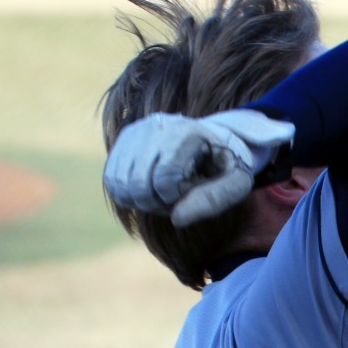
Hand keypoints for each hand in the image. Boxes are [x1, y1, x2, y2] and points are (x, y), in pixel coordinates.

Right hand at [101, 109, 294, 227]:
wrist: (213, 140)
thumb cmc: (225, 166)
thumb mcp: (236, 182)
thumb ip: (213, 200)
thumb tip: (176, 220)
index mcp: (187, 133)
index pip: (164, 178)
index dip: (175, 198)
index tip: (190, 191)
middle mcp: (156, 127)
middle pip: (138, 184)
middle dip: (157, 203)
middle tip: (176, 198)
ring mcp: (136, 132)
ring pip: (120, 184)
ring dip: (141, 201)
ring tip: (163, 194)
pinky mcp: (123, 141)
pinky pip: (111, 180)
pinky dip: (127, 195)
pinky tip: (148, 191)